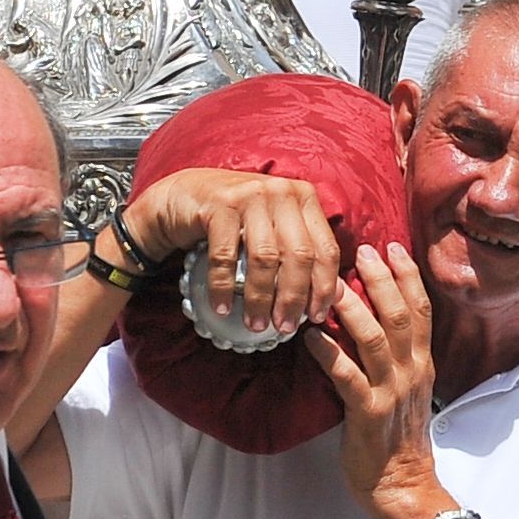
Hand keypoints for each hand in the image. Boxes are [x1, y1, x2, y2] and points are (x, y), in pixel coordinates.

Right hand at [122, 165, 339, 339]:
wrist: (184, 194)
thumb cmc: (236, 218)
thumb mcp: (274, 226)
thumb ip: (303, 251)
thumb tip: (334, 295)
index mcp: (304, 196)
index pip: (325, 248)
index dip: (324, 287)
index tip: (316, 317)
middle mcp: (282, 191)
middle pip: (299, 255)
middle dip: (293, 298)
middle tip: (285, 327)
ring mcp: (251, 195)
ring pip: (264, 258)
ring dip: (259, 298)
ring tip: (255, 324)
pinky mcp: (219, 204)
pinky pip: (225, 256)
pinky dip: (223, 287)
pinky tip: (221, 308)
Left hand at [307, 245, 445, 518]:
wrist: (403, 485)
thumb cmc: (398, 438)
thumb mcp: (408, 390)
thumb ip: (396, 357)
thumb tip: (374, 320)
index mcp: (423, 364)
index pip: (421, 310)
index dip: (408, 276)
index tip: (394, 248)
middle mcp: (413, 372)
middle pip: (401, 315)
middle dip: (382, 279)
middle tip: (362, 252)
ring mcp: (392, 392)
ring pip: (376, 338)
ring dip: (353, 308)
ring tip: (332, 285)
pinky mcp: (368, 414)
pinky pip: (346, 376)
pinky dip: (328, 352)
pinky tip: (309, 336)